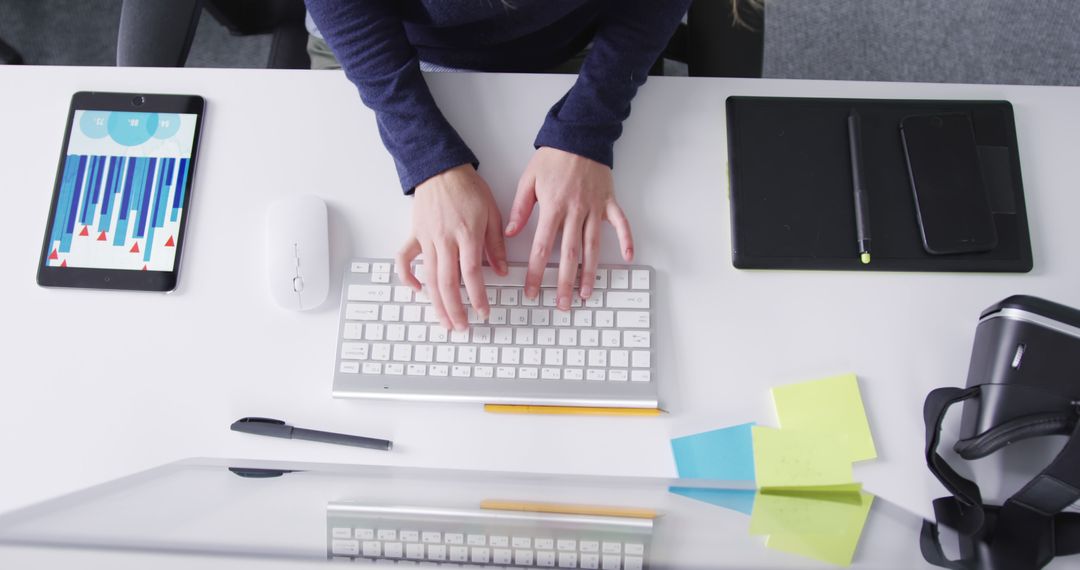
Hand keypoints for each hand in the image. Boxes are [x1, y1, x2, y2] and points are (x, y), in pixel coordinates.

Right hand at [397, 164, 507, 330]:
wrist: (440, 168)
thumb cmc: (468, 188)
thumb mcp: (492, 212)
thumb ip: (495, 244)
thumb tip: (502, 271)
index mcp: (467, 234)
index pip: (472, 274)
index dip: (478, 297)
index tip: (483, 312)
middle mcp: (445, 240)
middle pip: (448, 283)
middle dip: (455, 309)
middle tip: (462, 327)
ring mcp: (427, 239)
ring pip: (429, 277)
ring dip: (436, 303)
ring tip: (444, 321)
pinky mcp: (414, 235)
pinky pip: (405, 259)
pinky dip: (408, 276)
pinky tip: (417, 290)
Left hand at [505, 147, 633, 310]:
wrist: (579, 135)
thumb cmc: (553, 157)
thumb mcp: (528, 180)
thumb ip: (520, 209)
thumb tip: (511, 233)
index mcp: (553, 208)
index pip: (542, 248)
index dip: (536, 272)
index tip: (531, 291)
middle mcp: (575, 212)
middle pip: (569, 255)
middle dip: (564, 283)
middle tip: (561, 305)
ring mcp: (595, 209)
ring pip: (593, 247)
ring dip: (590, 273)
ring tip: (586, 294)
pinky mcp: (610, 202)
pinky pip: (620, 224)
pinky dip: (626, 241)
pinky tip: (628, 258)